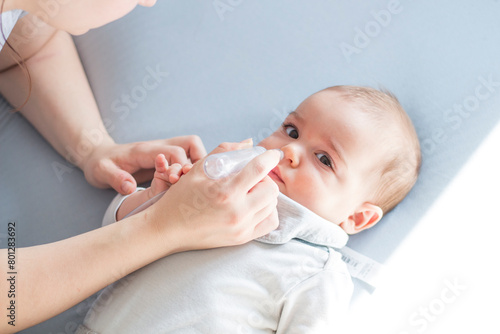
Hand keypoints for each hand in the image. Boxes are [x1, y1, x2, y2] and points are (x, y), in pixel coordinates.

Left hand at [82, 135, 205, 194]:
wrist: (97, 156)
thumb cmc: (100, 164)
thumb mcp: (100, 172)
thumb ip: (115, 178)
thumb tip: (130, 188)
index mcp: (145, 150)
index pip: (174, 151)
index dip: (181, 166)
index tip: (176, 182)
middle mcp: (159, 147)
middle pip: (191, 143)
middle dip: (197, 162)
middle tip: (190, 182)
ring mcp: (164, 151)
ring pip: (193, 148)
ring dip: (198, 164)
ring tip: (193, 183)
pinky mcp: (166, 158)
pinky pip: (188, 157)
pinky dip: (193, 168)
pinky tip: (188, 183)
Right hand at [146, 140, 281, 251]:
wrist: (167, 229)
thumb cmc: (181, 197)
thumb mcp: (198, 169)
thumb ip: (225, 151)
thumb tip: (249, 142)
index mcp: (225, 192)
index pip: (259, 169)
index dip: (270, 157)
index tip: (273, 153)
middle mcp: (237, 212)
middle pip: (271, 189)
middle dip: (265, 178)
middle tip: (252, 176)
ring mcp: (241, 228)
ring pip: (272, 205)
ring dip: (266, 193)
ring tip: (251, 190)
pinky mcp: (242, 238)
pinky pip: (270, 222)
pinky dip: (267, 210)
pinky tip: (254, 204)